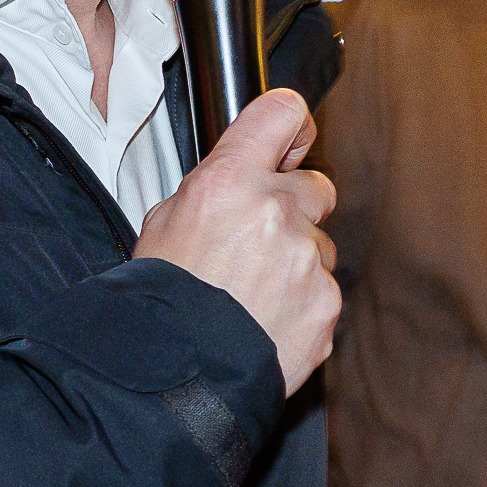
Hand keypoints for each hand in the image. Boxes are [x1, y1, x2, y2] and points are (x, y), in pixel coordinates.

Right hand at [131, 87, 338, 391]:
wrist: (174, 374)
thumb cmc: (161, 298)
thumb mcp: (164, 223)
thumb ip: (213, 192)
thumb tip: (237, 182)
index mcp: (229, 181)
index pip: (282, 113)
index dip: (291, 125)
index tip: (291, 140)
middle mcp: (276, 211)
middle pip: (316, 186)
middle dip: (296, 208)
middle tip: (262, 239)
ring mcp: (307, 259)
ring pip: (320, 247)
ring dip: (297, 264)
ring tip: (253, 296)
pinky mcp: (326, 303)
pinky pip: (323, 292)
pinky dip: (302, 306)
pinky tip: (266, 322)